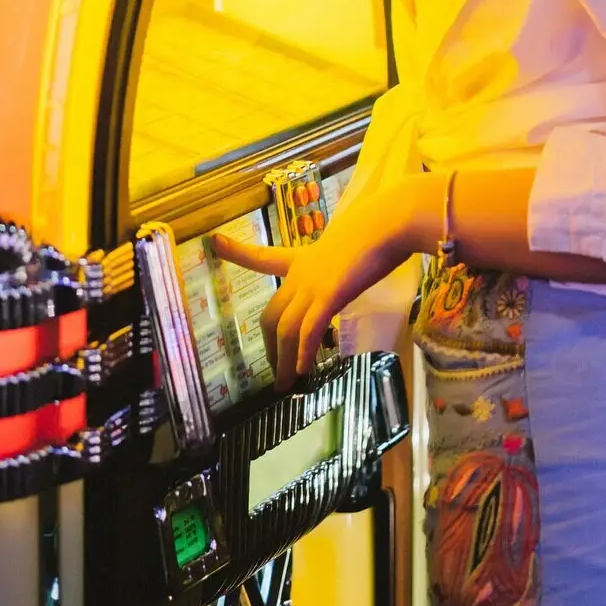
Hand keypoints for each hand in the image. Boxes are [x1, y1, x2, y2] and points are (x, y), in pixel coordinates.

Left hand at [211, 175, 438, 388]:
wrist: (390, 220)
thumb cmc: (379, 226)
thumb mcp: (353, 244)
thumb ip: (346, 260)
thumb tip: (359, 264)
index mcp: (304, 258)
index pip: (264, 257)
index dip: (238, 252)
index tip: (214, 243)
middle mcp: (301, 273)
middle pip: (271, 314)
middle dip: (270, 347)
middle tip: (276, 371)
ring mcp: (313, 284)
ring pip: (285, 329)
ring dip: (284, 361)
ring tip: (286, 385)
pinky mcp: (330, 295)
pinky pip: (309, 330)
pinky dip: (304, 352)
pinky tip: (303, 369)